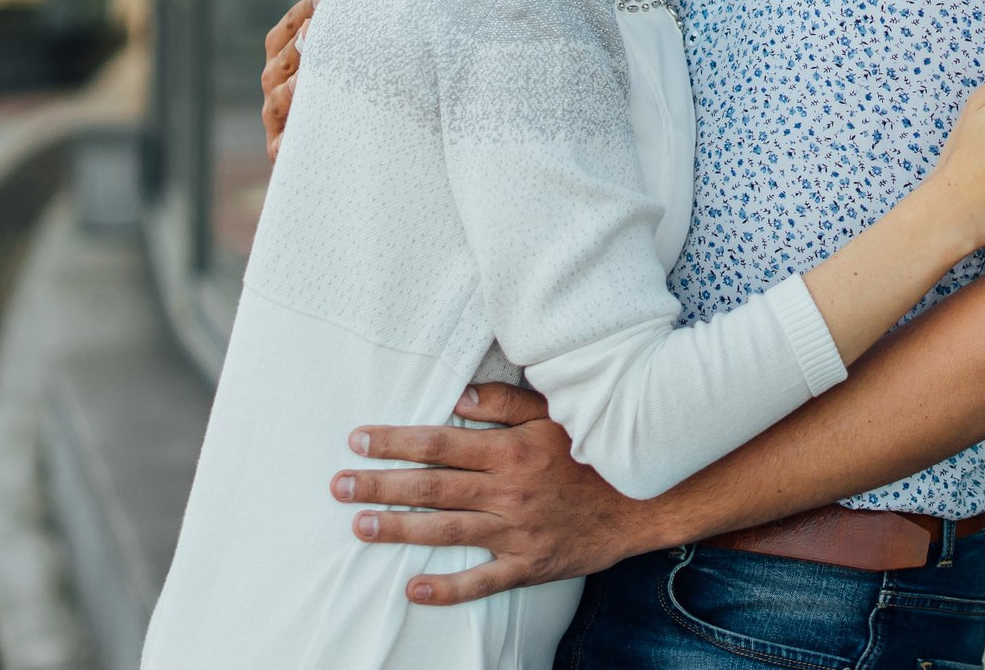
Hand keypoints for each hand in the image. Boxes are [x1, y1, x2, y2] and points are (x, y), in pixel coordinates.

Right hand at [262, 0, 352, 159]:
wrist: (353, 146)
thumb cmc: (343, 80)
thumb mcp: (341, 38)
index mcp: (286, 46)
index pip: (296, 19)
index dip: (314, 7)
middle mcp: (276, 78)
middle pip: (287, 54)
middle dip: (306, 39)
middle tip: (324, 24)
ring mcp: (278, 114)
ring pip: (281, 94)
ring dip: (297, 82)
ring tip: (314, 70)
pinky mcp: (283, 150)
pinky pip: (284, 141)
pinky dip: (294, 130)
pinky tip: (311, 116)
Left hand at [333, 382, 666, 603]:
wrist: (646, 499)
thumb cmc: (598, 450)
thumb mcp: (559, 413)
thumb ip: (509, 403)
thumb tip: (460, 394)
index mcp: (511, 451)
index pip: (440, 443)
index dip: (396, 441)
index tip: (358, 440)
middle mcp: (507, 492)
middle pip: (432, 488)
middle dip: (380, 485)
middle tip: (338, 485)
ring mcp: (516, 532)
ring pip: (446, 531)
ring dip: (398, 529)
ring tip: (359, 526)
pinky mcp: (529, 565)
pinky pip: (483, 581)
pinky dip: (447, 589)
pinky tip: (413, 589)